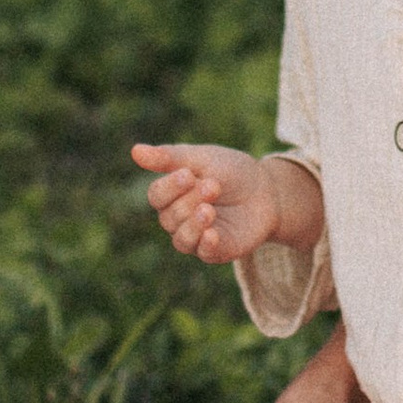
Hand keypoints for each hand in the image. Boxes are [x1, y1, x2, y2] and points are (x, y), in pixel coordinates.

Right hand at [132, 142, 279, 261]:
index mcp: (172, 194)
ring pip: (181, 238)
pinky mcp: (216, 251)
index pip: (157, 195)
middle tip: (213, 186)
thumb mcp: (202, 158)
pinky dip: (205, 243)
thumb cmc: (231, 171)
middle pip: (170, 216)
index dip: (170, 187)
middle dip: (191, 200)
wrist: (267, 190)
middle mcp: (179, 218)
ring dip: (193, 223)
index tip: (188, 175)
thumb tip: (134, 151)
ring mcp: (196, 236)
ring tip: (209, 210)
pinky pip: (203, 252)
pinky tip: (212, 233)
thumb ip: (170, 158)